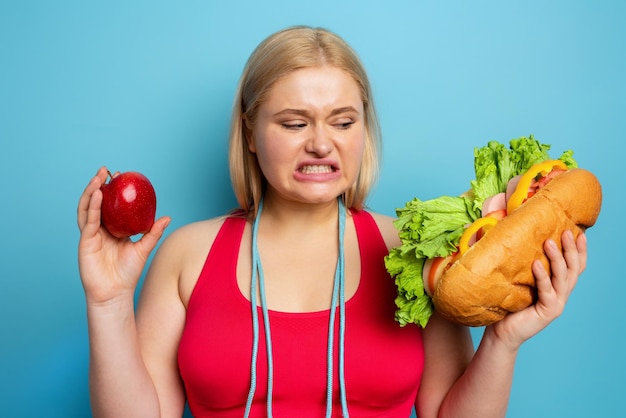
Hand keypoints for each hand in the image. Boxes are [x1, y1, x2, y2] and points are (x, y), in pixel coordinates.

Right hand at [77, 166, 169, 304]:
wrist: (115, 293)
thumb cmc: (128, 273)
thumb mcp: (143, 248)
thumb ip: (153, 232)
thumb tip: (167, 217)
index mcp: (111, 229)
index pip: (109, 205)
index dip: (112, 190)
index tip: (120, 176)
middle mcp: (99, 229)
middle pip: (96, 203)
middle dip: (99, 185)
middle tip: (106, 170)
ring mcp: (90, 235)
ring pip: (87, 208)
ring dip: (91, 191)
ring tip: (99, 177)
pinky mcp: (85, 241)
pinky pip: (88, 221)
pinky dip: (92, 206)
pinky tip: (96, 194)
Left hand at [488, 230, 586, 349]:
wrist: (501, 332)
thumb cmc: (508, 304)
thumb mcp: (519, 280)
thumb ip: (523, 264)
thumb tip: (512, 237)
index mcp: (557, 286)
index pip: (575, 266)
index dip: (579, 251)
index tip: (579, 233)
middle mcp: (561, 294)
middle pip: (572, 269)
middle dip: (571, 249)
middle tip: (566, 231)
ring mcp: (556, 303)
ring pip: (562, 277)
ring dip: (557, 258)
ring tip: (549, 242)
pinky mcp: (548, 311)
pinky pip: (546, 291)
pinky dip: (542, 276)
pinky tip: (536, 264)